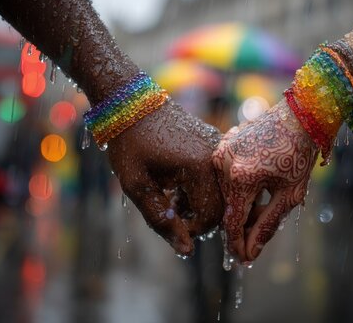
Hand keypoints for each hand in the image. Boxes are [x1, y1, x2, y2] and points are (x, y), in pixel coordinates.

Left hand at [107, 100, 223, 255]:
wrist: (131, 101)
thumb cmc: (129, 142)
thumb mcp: (137, 185)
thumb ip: (161, 219)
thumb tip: (186, 250)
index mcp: (200, 166)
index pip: (212, 217)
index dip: (191, 229)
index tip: (169, 220)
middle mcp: (217, 156)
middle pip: (223, 206)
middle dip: (199, 217)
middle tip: (171, 209)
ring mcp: (218, 147)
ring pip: (223, 192)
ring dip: (201, 202)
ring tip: (173, 195)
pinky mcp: (215, 143)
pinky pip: (219, 176)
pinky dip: (202, 187)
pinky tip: (179, 183)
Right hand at [212, 99, 317, 261]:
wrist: (300, 115)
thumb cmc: (299, 154)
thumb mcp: (289, 195)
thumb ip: (267, 225)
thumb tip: (250, 253)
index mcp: (241, 177)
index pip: (232, 222)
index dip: (237, 244)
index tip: (244, 259)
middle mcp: (224, 163)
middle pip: (229, 207)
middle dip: (244, 223)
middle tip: (262, 228)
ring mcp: (220, 151)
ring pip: (226, 191)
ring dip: (242, 203)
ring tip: (266, 199)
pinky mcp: (222, 143)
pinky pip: (225, 174)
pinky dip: (239, 184)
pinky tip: (260, 180)